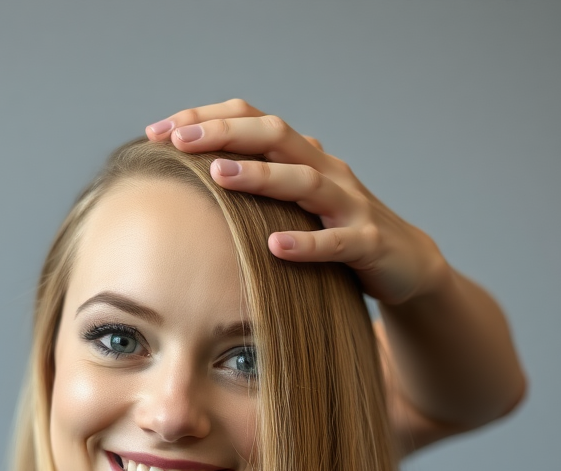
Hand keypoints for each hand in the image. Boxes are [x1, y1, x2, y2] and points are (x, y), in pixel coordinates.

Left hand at [145, 99, 447, 307]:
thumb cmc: (336, 232)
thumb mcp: (292, 205)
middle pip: (274, 135)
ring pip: (304, 179)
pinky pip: (336, 242)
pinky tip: (274, 247)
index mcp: (302, 157)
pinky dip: (306, 244)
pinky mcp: (367, 243)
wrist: (403, 262)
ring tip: (218, 174)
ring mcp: (349, 205)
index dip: (205, 118)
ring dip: (259, 176)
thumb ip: (257, 187)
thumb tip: (194, 178)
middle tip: (179, 140)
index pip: (251, 120)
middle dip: (224, 133)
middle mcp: (325, 170)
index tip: (157, 130)